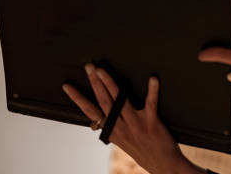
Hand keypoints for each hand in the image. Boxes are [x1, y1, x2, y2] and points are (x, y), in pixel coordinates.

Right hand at [62, 64, 203, 173]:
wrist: (163, 165)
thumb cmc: (143, 150)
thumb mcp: (122, 140)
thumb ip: (114, 124)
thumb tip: (105, 110)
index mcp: (112, 131)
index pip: (90, 112)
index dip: (78, 98)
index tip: (67, 86)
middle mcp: (120, 128)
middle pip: (103, 101)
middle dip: (94, 82)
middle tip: (89, 66)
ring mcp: (135, 125)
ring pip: (119, 100)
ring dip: (110, 83)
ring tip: (102, 70)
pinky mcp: (151, 123)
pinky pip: (151, 103)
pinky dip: (152, 90)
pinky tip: (152, 79)